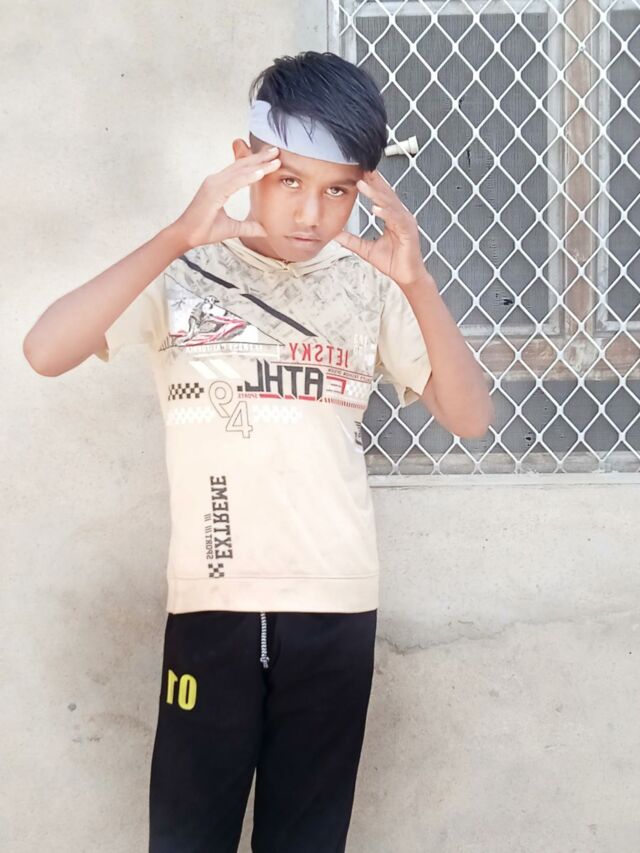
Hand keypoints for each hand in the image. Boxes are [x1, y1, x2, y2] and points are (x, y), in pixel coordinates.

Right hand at [171, 147, 280, 248]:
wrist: (186, 236)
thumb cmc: (204, 230)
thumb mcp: (232, 228)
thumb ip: (248, 227)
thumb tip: (264, 230)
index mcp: (220, 185)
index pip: (241, 171)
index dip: (257, 164)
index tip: (273, 159)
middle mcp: (216, 180)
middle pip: (242, 166)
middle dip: (260, 158)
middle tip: (276, 150)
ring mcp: (213, 184)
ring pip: (240, 171)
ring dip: (259, 164)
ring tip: (275, 158)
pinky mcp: (213, 192)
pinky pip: (234, 182)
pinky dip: (248, 177)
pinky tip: (261, 172)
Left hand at [333, 170, 425, 287]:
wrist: (407, 277)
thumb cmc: (392, 262)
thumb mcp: (366, 250)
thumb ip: (352, 241)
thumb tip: (335, 235)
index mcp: (392, 217)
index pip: (380, 197)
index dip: (370, 184)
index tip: (357, 172)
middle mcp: (400, 216)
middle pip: (386, 194)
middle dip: (373, 181)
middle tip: (360, 168)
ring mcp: (406, 222)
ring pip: (389, 204)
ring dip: (376, 194)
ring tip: (362, 185)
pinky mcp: (409, 232)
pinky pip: (396, 220)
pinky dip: (386, 213)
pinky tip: (375, 208)